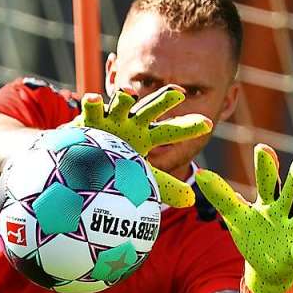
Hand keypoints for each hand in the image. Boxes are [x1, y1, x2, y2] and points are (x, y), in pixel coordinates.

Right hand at [76, 85, 212, 207]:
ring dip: (125, 97)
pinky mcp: (90, 119)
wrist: (84, 156)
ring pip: (121, 103)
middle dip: (164, 100)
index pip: (172, 130)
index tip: (207, 124)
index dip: (188, 127)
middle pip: (151, 109)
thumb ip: (164, 185)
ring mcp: (111, 117)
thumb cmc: (114, 163)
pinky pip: (90, 109)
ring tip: (129, 93)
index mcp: (146, 135)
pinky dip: (91, 104)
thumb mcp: (140, 174)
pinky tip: (92, 99)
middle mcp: (131, 122)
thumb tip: (191, 199)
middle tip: (179, 93)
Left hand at [195, 144, 292, 292]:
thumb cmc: (255, 234)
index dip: (266, 165)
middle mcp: (285, 212)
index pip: (267, 180)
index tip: (263, 148)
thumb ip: (221, 195)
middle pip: (291, 193)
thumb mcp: (235, 214)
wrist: (268, 266)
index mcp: (269, 201)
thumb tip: (200, 172)